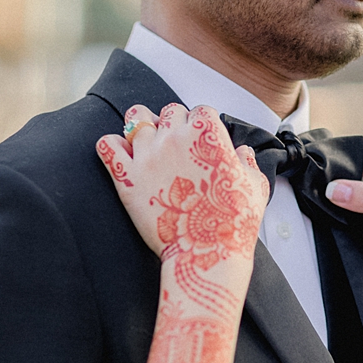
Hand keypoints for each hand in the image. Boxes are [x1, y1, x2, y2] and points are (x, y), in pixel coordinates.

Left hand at [97, 104, 268, 269]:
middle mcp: (175, 136)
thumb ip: (248, 162)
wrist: (206, 252)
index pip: (201, 111)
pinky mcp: (127, 178)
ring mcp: (148, 154)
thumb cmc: (235, 220)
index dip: (204, 125)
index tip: (204, 142)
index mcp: (207, 132)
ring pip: (136, 118)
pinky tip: (123, 156)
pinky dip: (112, 146)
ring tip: (149, 144)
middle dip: (175, 124)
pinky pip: (107, 145)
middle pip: (170, 111)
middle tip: (179, 147)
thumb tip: (242, 152)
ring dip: (144, 128)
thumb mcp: (255, 185)